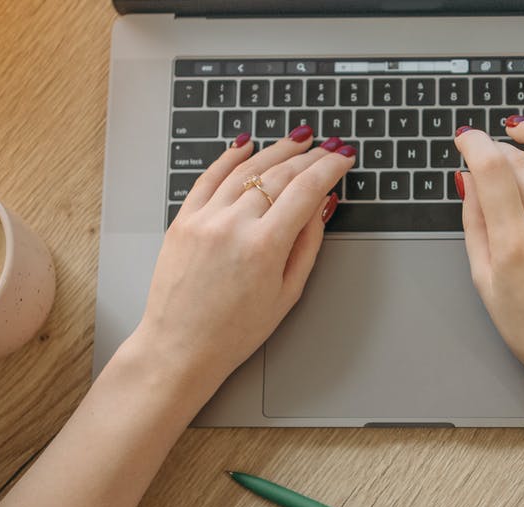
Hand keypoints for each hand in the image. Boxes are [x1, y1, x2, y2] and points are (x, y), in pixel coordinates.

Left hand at [129, 128, 355, 398]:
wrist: (180, 347)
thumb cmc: (235, 332)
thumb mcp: (287, 293)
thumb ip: (307, 244)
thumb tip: (321, 205)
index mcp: (265, 246)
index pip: (306, 190)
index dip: (329, 168)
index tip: (343, 157)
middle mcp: (233, 224)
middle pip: (279, 174)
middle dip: (308, 157)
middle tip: (326, 147)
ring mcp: (205, 218)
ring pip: (245, 168)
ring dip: (275, 150)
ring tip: (296, 141)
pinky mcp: (183, 220)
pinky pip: (209, 177)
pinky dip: (229, 157)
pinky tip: (246, 145)